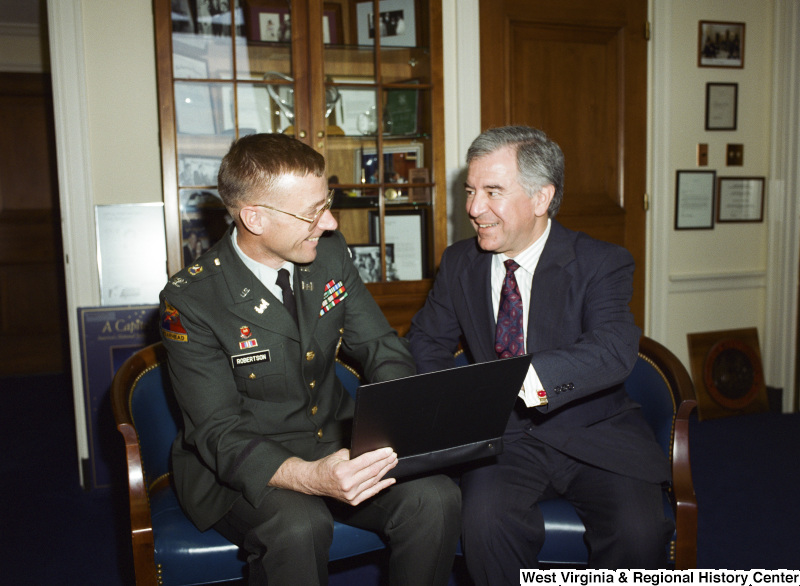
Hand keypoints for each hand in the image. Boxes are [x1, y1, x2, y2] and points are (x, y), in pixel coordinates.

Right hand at [270, 447, 397, 505]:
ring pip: (374, 481)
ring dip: (386, 471)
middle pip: (373, 471)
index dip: (380, 455)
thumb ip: (355, 454)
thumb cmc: (326, 467)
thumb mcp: (339, 455)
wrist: (314, 482)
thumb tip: (372, 452)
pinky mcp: (353, 501)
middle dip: (385, 462)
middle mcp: (348, 484)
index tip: (389, 450)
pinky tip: (391, 479)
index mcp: (343, 471)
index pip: (367, 461)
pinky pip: (371, 492)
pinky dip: (382, 485)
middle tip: (393, 456)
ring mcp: (351, 494)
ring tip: (393, 463)